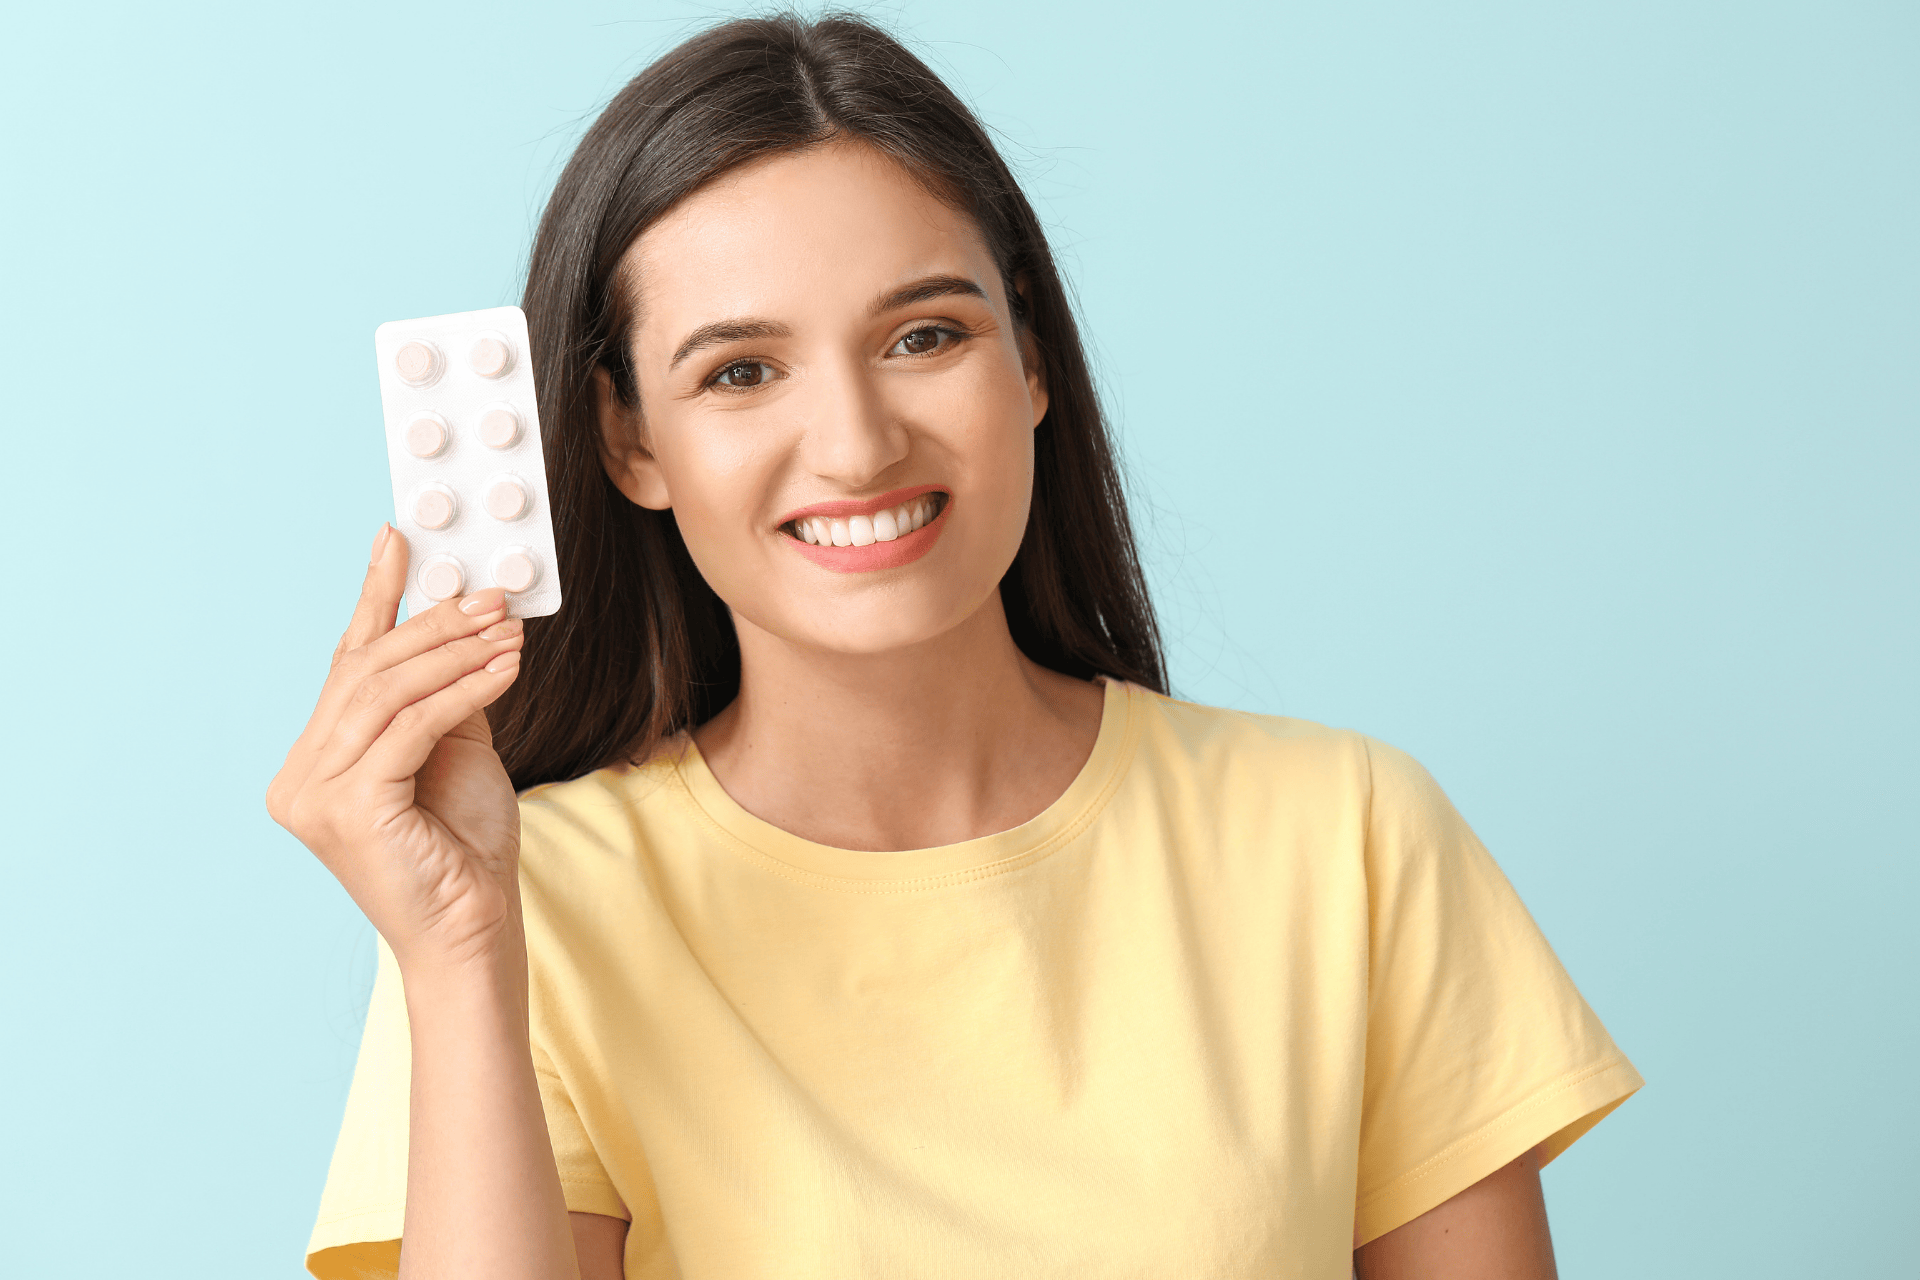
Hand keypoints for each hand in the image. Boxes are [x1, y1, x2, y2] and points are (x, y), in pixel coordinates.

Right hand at [268, 524, 528, 973]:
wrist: (475, 930)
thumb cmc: (466, 848)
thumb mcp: (452, 752)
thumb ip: (440, 695)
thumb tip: (458, 623)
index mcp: (315, 764)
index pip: (347, 665)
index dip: (374, 598)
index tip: (398, 540)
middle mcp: (300, 777)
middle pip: (366, 671)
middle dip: (433, 623)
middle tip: (492, 595)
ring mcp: (314, 795)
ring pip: (387, 692)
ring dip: (456, 651)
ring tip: (509, 628)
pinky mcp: (348, 807)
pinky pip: (413, 725)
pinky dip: (464, 689)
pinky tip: (506, 668)